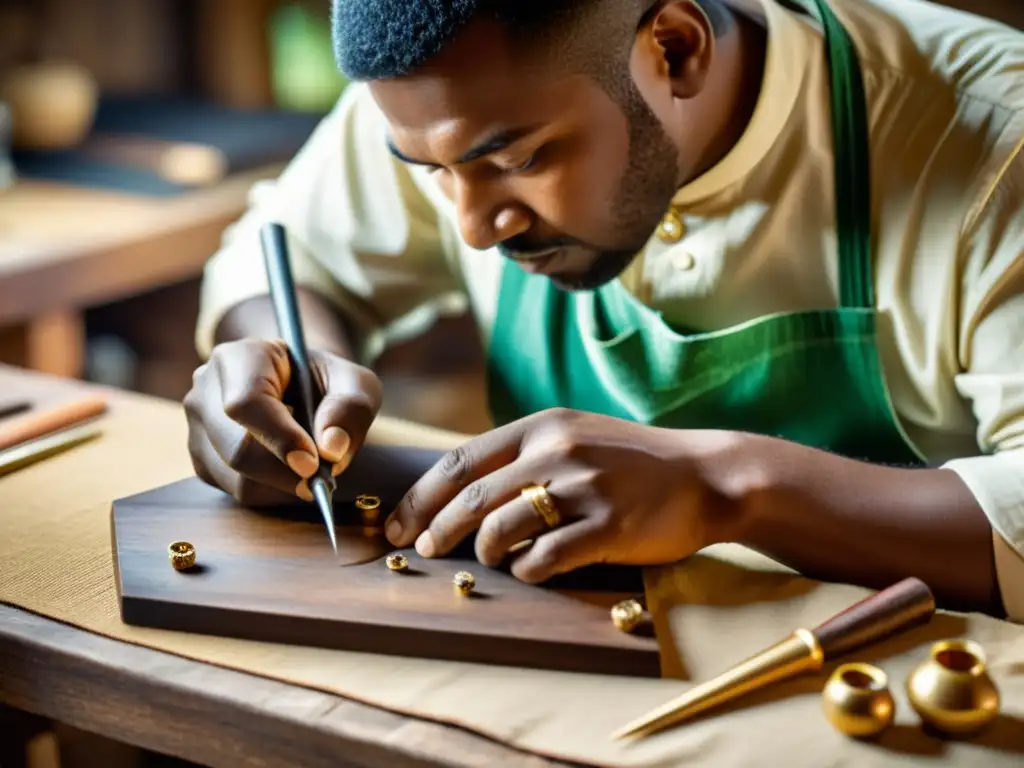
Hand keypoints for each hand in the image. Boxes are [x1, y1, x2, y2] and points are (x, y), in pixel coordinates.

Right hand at [184, 338, 382, 504]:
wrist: (300, 390)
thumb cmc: (327, 383)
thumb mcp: (354, 383)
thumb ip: (351, 407)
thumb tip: (331, 448)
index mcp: (241, 357)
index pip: (246, 403)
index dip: (279, 437)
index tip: (313, 463)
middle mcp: (206, 390)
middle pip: (236, 449)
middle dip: (285, 472)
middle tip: (323, 479)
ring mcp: (198, 427)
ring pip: (236, 479)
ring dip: (283, 484)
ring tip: (311, 465)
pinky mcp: (203, 460)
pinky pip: (235, 492)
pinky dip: (272, 492)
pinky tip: (290, 470)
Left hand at [384, 408, 741, 582]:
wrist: (704, 475)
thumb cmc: (632, 462)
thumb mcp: (575, 437)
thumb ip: (524, 455)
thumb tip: (462, 492)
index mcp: (542, 427)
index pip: (462, 460)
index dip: (422, 496)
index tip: (398, 524)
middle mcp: (557, 451)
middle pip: (473, 497)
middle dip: (436, 529)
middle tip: (421, 551)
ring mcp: (584, 487)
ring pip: (502, 527)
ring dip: (484, 550)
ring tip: (488, 559)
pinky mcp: (608, 525)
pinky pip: (546, 556)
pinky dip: (527, 569)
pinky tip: (530, 570)